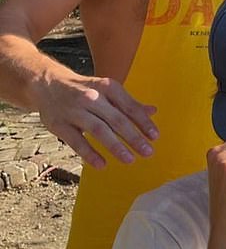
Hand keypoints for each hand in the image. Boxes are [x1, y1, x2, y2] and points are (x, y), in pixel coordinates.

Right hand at [37, 71, 157, 168]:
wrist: (48, 83)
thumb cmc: (84, 89)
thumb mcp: (106, 90)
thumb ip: (128, 103)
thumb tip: (153, 111)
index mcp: (107, 87)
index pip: (129, 106)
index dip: (143, 122)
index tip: (155, 137)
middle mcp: (91, 97)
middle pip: (116, 119)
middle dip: (133, 137)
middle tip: (148, 152)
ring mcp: (74, 111)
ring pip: (98, 130)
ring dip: (115, 146)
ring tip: (129, 159)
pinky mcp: (59, 124)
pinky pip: (76, 141)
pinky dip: (89, 153)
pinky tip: (101, 164)